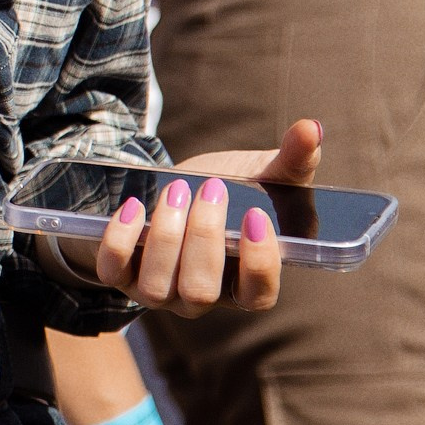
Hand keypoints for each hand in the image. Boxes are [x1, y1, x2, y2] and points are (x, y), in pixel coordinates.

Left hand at [67, 118, 321, 316]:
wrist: (176, 191)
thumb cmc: (231, 192)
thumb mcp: (262, 177)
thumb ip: (292, 161)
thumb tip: (311, 128)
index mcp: (243, 279)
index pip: (257, 296)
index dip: (259, 265)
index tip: (255, 216)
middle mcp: (203, 295)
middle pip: (202, 291)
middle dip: (205, 238)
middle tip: (211, 188)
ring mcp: (160, 290)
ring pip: (157, 289)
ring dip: (166, 238)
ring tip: (176, 191)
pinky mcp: (123, 274)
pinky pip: (113, 273)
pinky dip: (120, 242)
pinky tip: (134, 207)